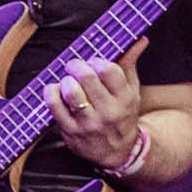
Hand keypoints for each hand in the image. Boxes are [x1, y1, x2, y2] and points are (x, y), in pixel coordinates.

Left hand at [45, 38, 146, 170]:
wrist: (117, 152)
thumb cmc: (121, 114)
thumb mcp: (131, 91)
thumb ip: (130, 64)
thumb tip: (140, 39)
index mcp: (125, 99)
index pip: (109, 70)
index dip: (97, 61)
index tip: (93, 63)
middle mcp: (108, 112)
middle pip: (87, 77)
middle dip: (77, 66)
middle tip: (75, 67)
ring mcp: (88, 123)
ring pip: (70, 91)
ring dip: (66, 80)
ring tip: (69, 81)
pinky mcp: (70, 131)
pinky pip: (54, 105)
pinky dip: (52, 92)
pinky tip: (57, 91)